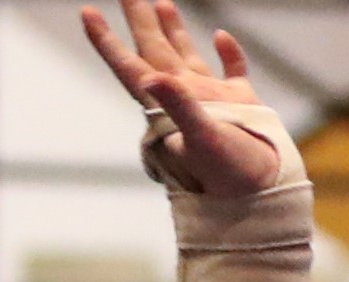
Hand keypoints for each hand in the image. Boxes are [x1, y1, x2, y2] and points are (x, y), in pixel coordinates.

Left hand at [82, 0, 281, 195]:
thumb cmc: (229, 175)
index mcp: (167, 105)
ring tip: (161, 3)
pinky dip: (228, 54)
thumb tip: (152, 79)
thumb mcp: (201, 138)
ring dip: (173, 31)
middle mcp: (184, 98)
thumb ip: (179, 106)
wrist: (262, 195)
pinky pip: (231, 72)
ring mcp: (211, 101)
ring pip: (186, 57)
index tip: (87, 13)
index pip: (130, 65)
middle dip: (138, 20)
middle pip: (154, 50)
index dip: (106, 40)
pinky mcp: (240, 106)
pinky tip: (221, 37)